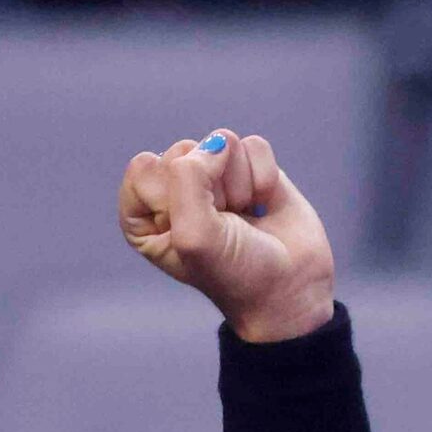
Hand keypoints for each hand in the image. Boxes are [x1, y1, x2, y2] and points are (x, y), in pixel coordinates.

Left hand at [119, 130, 335, 341]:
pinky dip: (264, 177)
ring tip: (243, 217)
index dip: (175, 195)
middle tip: (224, 224)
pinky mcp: (249, 169)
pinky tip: (263, 206)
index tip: (193, 228)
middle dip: (212, 188)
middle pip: (183, 151)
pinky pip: (253, 146)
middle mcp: (173, 191)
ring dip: (239, 184)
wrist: (290, 289)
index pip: (144, 167)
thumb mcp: (195, 235)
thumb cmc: (234, 273)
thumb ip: (188, 178)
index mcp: (142, 214)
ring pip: (221, 143)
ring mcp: (213, 177)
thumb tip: (217, 142)